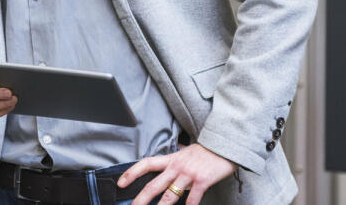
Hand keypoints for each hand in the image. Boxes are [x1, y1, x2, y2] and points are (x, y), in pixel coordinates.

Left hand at [117, 143, 236, 204]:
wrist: (225, 145)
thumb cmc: (206, 151)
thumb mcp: (186, 151)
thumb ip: (177, 157)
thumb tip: (171, 155)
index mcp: (171, 160)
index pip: (146, 164)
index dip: (131, 173)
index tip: (120, 183)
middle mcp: (176, 167)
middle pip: (154, 185)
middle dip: (141, 199)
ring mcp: (188, 174)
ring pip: (170, 195)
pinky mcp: (202, 181)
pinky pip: (192, 198)